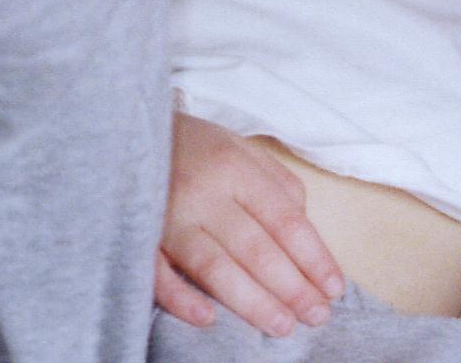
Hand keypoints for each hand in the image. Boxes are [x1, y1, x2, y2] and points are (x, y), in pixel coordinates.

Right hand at [155, 111, 344, 335]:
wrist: (126, 133)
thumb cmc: (195, 146)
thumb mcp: (241, 147)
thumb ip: (277, 183)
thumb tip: (302, 223)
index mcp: (236, 169)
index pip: (285, 220)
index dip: (313, 257)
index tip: (333, 287)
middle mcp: (205, 194)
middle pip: (256, 248)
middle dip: (291, 287)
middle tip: (317, 316)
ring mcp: (168, 218)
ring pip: (215, 267)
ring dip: (252, 301)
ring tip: (282, 326)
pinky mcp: (137, 238)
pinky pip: (157, 275)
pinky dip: (182, 299)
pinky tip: (209, 320)